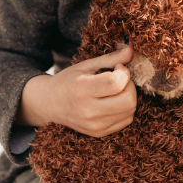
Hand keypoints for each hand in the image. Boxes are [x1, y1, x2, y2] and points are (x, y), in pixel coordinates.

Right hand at [17, 44, 136, 136]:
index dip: (123, 72)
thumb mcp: (86, 65)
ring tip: (116, 90)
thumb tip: (132, 49)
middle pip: (128, 101)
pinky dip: (125, 109)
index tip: (117, 67)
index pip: (116, 83)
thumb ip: (110, 58)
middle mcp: (88, 112)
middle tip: (119, 79)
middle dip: (130, 85)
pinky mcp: (99, 133)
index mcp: (82, 90)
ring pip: (130, 111)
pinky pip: (126, 120)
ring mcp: (94, 126)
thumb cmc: (69, 81)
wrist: (49, 104)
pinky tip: (114, 101)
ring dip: (129, 97)